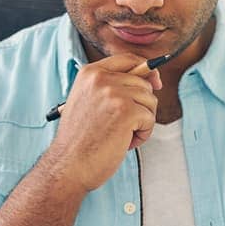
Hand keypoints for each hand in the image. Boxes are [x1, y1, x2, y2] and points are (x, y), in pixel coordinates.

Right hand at [43, 54, 161, 192]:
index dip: (147, 70)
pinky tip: (124, 142)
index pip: (128, 59)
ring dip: (142, 122)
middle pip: (144, 83)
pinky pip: (150, 118)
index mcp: (90, 73)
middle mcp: (101, 78)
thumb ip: (113, 87)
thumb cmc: (81, 141)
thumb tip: (151, 78)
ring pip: (150, 101)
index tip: (155, 83)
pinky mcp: (126, 111)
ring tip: (121, 135)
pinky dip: (142, 134)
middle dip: (142, 106)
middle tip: (123, 127)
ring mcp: (113, 93)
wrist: (69, 165)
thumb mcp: (90, 102)